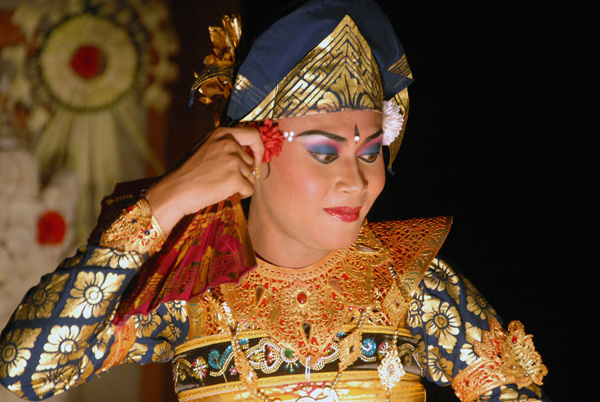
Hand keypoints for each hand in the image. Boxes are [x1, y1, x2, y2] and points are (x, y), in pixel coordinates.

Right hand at [145, 126, 263, 233]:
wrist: (176, 190)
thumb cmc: (188, 172)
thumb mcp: (205, 147)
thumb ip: (224, 145)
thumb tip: (247, 152)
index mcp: (222, 134)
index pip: (252, 135)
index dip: (259, 148)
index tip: (258, 158)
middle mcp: (230, 145)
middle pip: (251, 162)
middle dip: (243, 173)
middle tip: (223, 180)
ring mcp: (233, 161)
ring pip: (251, 177)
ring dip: (240, 184)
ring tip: (219, 185)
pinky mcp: (235, 179)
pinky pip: (249, 190)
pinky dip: (240, 194)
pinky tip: (223, 193)